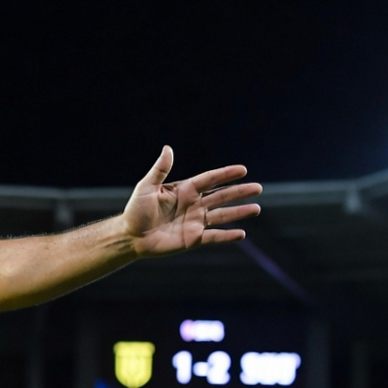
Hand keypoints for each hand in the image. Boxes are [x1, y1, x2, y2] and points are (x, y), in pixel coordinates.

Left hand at [123, 146, 262, 257]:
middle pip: (221, 196)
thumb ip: (160, 170)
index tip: (243, 170)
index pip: (210, 180)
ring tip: (256, 209)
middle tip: (258, 188)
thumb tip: (168, 148)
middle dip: (239, 192)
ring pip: (222, 216)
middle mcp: (193, 205)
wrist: (130, 236)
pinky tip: (242, 234)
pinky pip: (214, 236)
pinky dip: (227, 236)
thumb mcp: (146, 187)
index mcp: (184, 190)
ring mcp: (195, 222)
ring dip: (239, 212)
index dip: (226, 175)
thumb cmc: (135, 210)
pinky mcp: (193, 239)